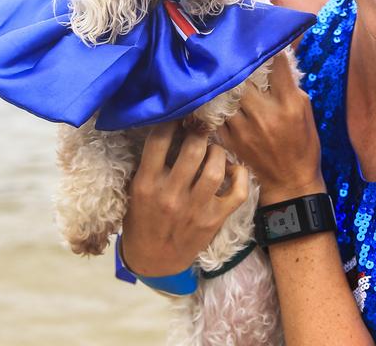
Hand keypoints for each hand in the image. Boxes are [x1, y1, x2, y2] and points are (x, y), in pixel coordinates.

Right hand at [120, 121, 249, 276]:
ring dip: (217, 152)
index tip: (178, 115)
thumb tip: (170, 128)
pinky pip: (237, 193)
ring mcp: (195, 209)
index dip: (171, 121)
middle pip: (192, 149)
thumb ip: (150, 163)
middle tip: (200, 129)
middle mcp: (171, 195)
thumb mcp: (135, 190)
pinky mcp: (214, 220)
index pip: (158, 140)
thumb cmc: (142, 219)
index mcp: (146, 184)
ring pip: (215, 168)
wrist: (153, 260)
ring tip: (213, 150)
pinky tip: (233, 169)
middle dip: (199, 132)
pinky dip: (240, 176)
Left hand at [219, 53, 325, 205]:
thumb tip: (277, 61)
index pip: (277, 66)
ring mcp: (245, 128)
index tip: (265, 46)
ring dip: (226, 86)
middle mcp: (265, 114)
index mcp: (289, 104)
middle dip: (241, 68)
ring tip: (224, 78)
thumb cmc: (303, 145)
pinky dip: (218, 106)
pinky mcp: (230, 140)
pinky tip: (219, 101)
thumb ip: (290, 87)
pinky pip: (218, 115)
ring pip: (226, 94)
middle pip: (243, 77)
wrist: (290, 182)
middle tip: (238, 62)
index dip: (270, 53)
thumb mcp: (305, 112)